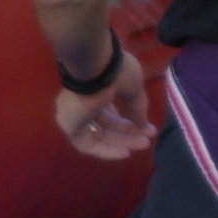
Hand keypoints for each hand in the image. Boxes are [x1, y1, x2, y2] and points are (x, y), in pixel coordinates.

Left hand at [54, 46, 159, 160]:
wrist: (95, 64)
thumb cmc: (113, 70)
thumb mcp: (132, 88)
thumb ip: (136, 107)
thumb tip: (143, 125)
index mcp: (91, 89)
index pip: (108, 110)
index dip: (127, 121)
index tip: (147, 127)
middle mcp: (79, 103)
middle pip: (106, 124)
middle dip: (129, 132)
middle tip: (148, 137)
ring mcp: (72, 114)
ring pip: (99, 134)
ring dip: (122, 141)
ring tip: (145, 144)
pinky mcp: (69, 126)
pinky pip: (88, 144)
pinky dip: (106, 150)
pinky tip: (126, 153)